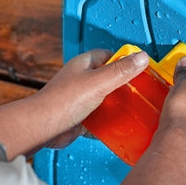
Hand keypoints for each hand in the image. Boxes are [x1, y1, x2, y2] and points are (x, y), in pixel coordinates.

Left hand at [0, 48, 148, 157]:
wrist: (42, 128)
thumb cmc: (63, 101)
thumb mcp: (99, 82)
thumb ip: (121, 71)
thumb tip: (142, 57)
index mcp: (85, 64)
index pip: (110, 56)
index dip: (126, 61)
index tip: (142, 69)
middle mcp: (82, 79)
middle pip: (110, 79)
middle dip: (125, 86)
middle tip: (142, 93)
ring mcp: (81, 98)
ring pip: (106, 99)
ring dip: (119, 106)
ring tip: (136, 111)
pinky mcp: (80, 117)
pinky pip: (100, 117)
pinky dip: (110, 122)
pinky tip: (121, 127)